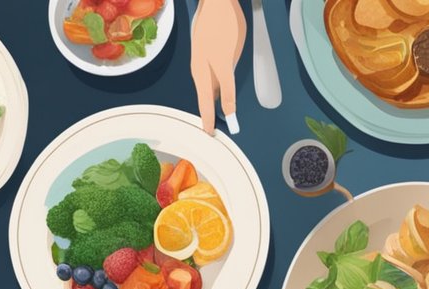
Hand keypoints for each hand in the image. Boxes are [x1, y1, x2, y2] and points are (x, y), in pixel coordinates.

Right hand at [190, 0, 245, 134]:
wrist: (217, 1)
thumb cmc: (223, 28)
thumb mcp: (226, 60)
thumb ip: (227, 86)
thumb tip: (228, 108)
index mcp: (203, 72)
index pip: (206, 103)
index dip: (209, 119)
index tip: (210, 134)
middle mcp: (200, 68)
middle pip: (205, 97)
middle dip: (208, 114)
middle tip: (210, 131)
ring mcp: (203, 60)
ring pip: (207, 87)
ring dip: (211, 102)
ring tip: (214, 117)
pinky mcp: (207, 52)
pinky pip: (210, 77)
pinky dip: (214, 89)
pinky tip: (218, 92)